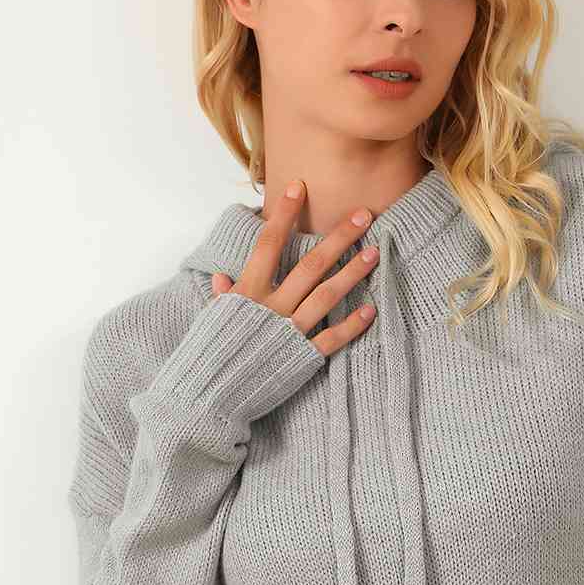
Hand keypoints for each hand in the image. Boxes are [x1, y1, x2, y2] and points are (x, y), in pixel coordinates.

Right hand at [210, 180, 379, 354]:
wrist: (209, 398)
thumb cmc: (209, 356)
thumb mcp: (213, 321)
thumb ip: (224, 298)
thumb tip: (223, 278)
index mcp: (246, 292)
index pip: (267, 243)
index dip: (283, 214)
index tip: (299, 187)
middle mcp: (270, 307)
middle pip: (309, 264)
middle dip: (339, 238)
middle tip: (364, 215)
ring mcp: (288, 332)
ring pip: (326, 295)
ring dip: (353, 273)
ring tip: (374, 253)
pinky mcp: (301, 358)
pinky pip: (331, 338)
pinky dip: (351, 325)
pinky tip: (370, 309)